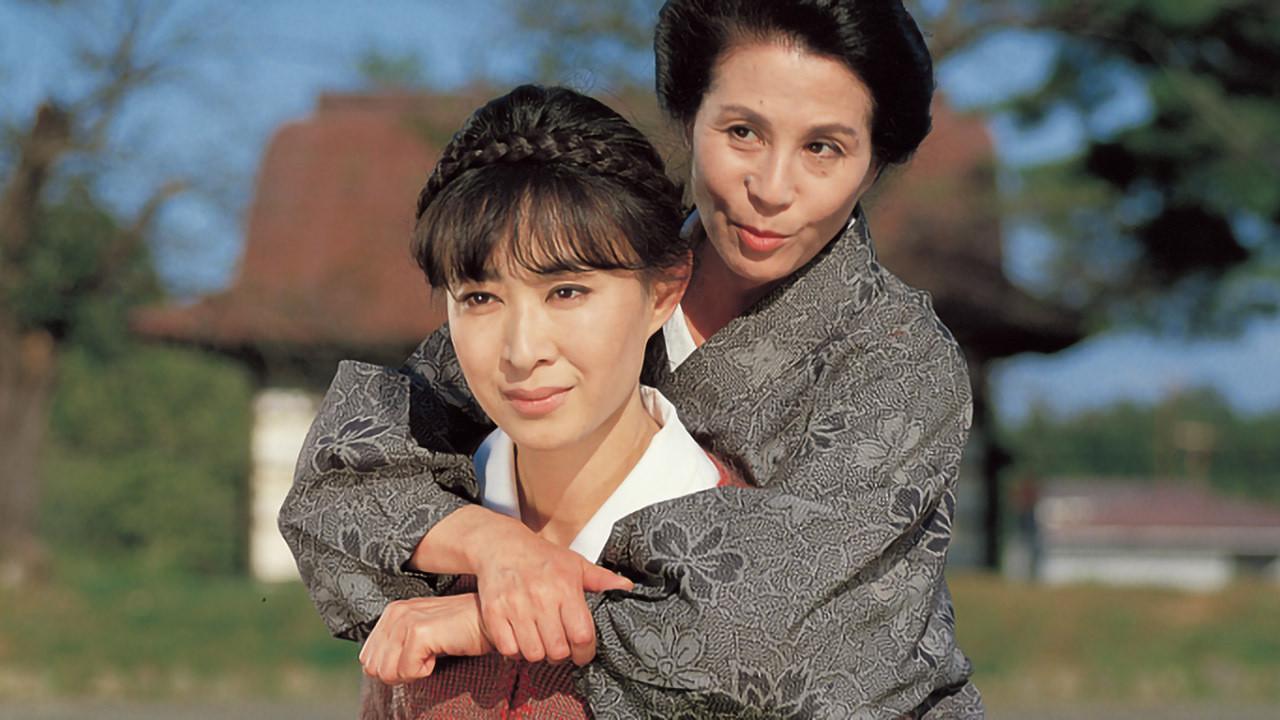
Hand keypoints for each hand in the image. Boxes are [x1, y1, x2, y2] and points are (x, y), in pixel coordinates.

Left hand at [359, 593, 491, 684]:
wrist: (491, 622)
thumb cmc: (461, 632)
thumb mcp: (422, 636)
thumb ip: (396, 646)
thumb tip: (373, 670)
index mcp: (392, 612)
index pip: (368, 659)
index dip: (394, 668)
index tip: (419, 656)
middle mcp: (396, 612)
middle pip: (374, 668)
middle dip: (400, 672)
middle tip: (427, 657)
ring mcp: (407, 620)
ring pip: (388, 672)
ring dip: (413, 672)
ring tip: (434, 654)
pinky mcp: (420, 632)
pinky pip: (407, 671)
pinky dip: (426, 671)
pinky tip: (441, 653)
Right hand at [467, 520, 631, 666]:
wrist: (501, 545)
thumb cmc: (542, 557)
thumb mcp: (575, 563)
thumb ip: (601, 579)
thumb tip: (627, 587)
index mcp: (565, 587)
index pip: (582, 635)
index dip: (585, 652)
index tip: (583, 652)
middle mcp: (541, 597)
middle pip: (557, 650)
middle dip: (562, 655)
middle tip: (560, 647)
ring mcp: (515, 606)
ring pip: (533, 653)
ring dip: (539, 653)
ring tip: (540, 641)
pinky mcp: (493, 612)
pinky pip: (508, 648)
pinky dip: (515, 650)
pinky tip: (520, 638)